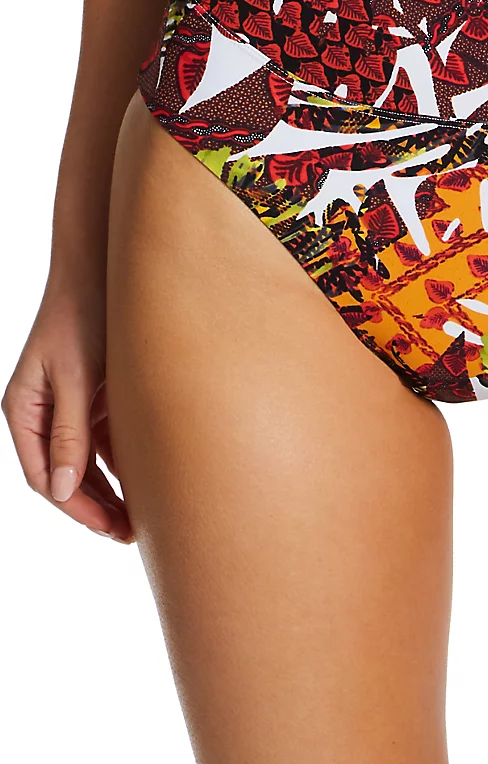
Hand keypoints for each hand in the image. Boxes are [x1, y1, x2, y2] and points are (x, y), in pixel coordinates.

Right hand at [3, 274, 133, 542]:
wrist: (102, 271)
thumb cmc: (83, 317)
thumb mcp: (77, 376)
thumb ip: (71, 432)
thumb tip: (67, 490)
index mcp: (23, 411)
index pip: (46, 477)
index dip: (79, 508)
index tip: (112, 529)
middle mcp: (41, 413)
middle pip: (66, 475)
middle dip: (97, 507)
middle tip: (132, 533)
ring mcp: (67, 405)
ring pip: (86, 462)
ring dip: (110, 489)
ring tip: (140, 517)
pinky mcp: (92, 396)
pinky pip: (104, 440)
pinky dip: (121, 461)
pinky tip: (146, 479)